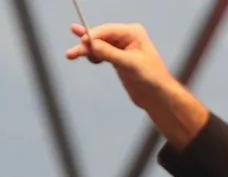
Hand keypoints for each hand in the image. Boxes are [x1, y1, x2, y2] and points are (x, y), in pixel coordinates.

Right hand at [62, 22, 205, 143]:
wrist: (156, 95)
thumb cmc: (151, 77)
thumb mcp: (129, 64)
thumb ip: (109, 53)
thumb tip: (92, 44)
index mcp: (133, 33)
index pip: (107, 30)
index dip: (93, 35)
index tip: (81, 42)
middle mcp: (126, 37)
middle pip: (100, 37)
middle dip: (86, 44)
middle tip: (72, 53)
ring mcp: (121, 47)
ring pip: (98, 45)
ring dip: (86, 50)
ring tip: (71, 55)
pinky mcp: (117, 58)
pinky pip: (101, 52)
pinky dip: (92, 55)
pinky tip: (86, 56)